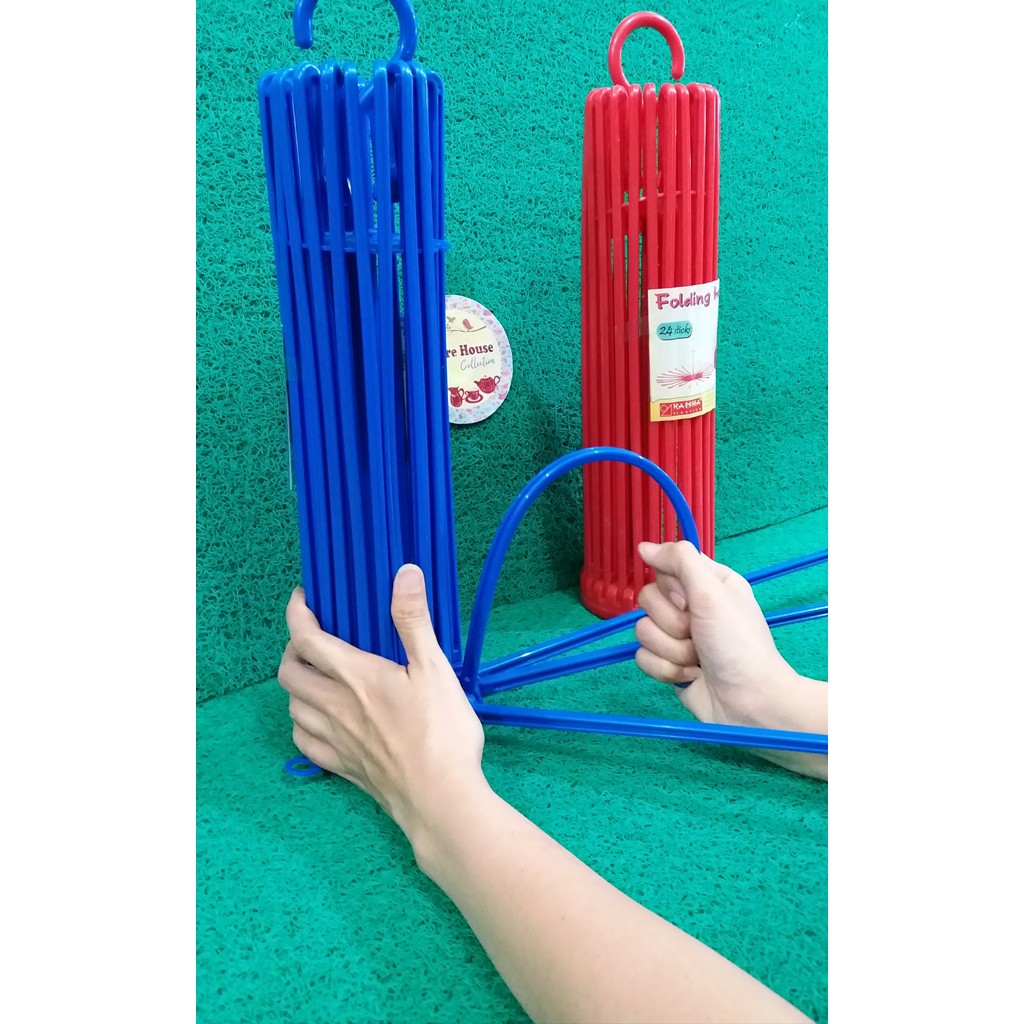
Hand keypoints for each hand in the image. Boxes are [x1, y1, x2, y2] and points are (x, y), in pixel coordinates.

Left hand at [277, 564, 486, 839]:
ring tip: (317, 676)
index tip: (303, 597)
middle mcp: (335, 706)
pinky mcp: (343, 767)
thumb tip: (404, 573)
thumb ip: (414, 620)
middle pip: (289, 673)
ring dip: (297, 686)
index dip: (297, 613)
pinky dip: (303, 722)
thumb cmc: (441, 731)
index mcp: (354, 676)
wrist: (439, 799)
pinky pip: (304, 741)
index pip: (306, 637)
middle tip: (313, 638)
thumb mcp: (435, 668)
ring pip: (293, 706)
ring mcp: (335, 740)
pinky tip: (320, 720)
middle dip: (292, 649)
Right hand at [634, 541, 803, 731]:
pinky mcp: (668, 664)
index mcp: (708, 583)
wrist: (748, 702)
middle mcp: (692, 606)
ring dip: (671, 649)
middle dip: (671, 622)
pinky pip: (642, 657)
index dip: (673, 587)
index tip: (690, 601)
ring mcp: (678, 637)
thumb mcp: (713, 593)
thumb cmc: (737, 644)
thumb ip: (680, 560)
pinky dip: (666, 669)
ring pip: (642, 630)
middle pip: (648, 600)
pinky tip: (690, 675)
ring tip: (698, 659)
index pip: (666, 567)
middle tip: (698, 633)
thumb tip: (644, 546)